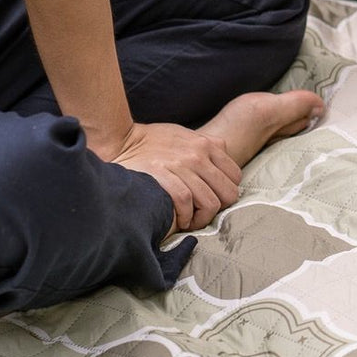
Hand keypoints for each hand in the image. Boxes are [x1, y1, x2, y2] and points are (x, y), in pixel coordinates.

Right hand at [105, 122, 241, 232]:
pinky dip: (185, 216)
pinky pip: (186, 202)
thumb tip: (221, 161)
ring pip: (210, 202)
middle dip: (219, 208)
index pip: (235, 176)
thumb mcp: (186, 135)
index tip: (214, 199)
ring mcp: (182, 166)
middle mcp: (198, 155)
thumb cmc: (152, 141)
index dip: (226, 191)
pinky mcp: (164, 176)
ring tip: (190, 221)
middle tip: (203, 213)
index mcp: (207, 144)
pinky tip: (179, 220)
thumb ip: (206, 145)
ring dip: (201, 219)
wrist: (121, 139)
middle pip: (228, 193)